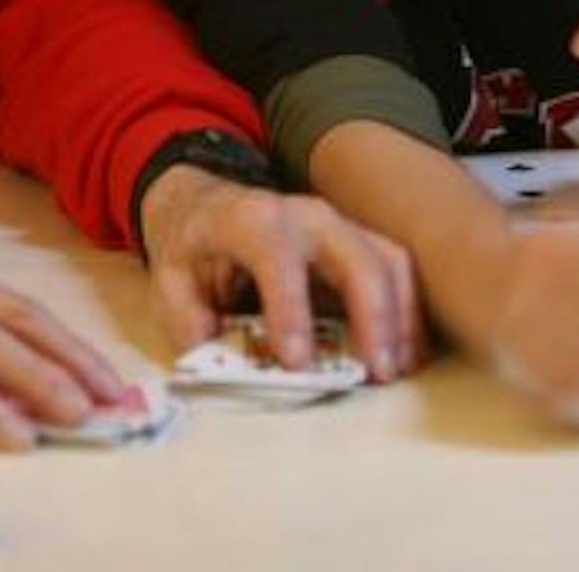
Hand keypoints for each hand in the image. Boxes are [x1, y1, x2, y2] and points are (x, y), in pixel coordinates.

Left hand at [139, 164, 421, 382]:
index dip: (290, 311)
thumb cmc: (195, 248)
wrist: (210, 206)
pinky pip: (397, 270)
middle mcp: (305, 216)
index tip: (296, 363)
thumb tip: (223, 364)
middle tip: (377, 372)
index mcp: (252, 220)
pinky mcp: (359, 241)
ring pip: (389, 260)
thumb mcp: (170, 282)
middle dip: (373, 316)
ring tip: (397, 370)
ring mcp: (339, 225)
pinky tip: (406, 353)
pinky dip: (408, 313)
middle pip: (355, 255)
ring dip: (400, 318)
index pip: (278, 259)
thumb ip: (190, 324)